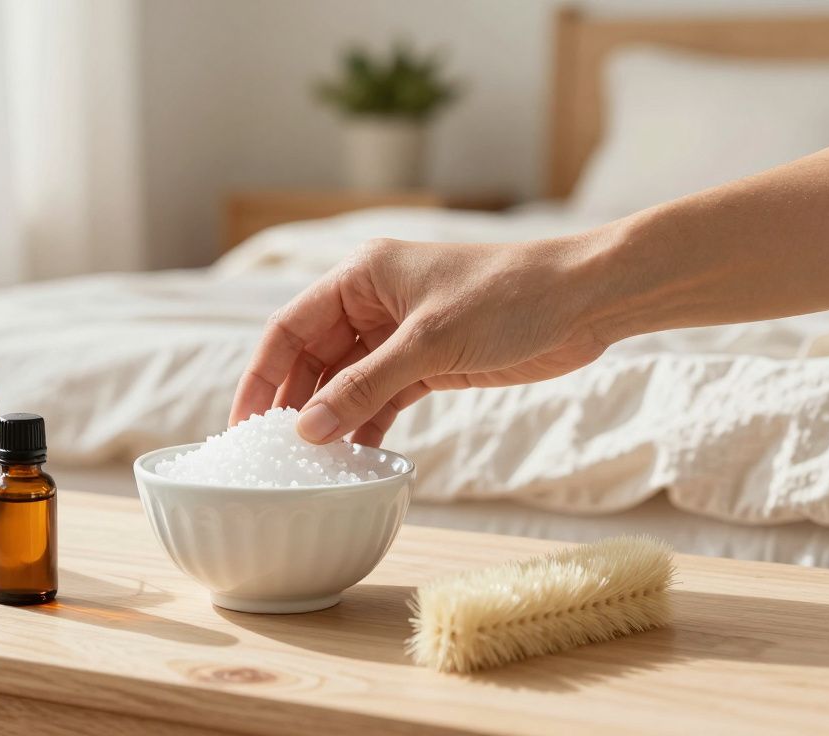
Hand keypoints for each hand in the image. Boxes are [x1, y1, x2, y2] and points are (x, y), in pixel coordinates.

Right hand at [228, 236, 610, 445]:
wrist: (586, 299)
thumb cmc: (509, 297)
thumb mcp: (428, 344)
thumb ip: (365, 387)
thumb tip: (309, 429)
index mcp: (361, 277)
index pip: (289, 328)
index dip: (261, 375)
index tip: (242, 422)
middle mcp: (373, 303)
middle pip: (313, 358)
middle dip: (294, 404)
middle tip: (273, 454)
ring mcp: (401, 335)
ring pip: (346, 382)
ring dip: (331, 420)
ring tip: (311, 464)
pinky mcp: (430, 362)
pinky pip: (382, 397)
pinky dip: (368, 425)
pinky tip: (356, 457)